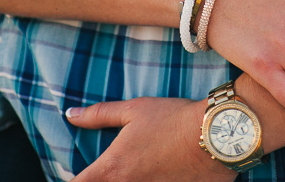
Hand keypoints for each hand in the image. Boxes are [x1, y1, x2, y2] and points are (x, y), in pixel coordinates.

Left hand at [68, 98, 233, 181]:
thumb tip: (70, 113)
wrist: (214, 135)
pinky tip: (156, 178)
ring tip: (134, 173)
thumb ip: (98, 115)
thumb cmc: (172, 119)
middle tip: (112, 173)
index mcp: (112, 170)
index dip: (71, 181)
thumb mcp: (133, 110)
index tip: (77, 176)